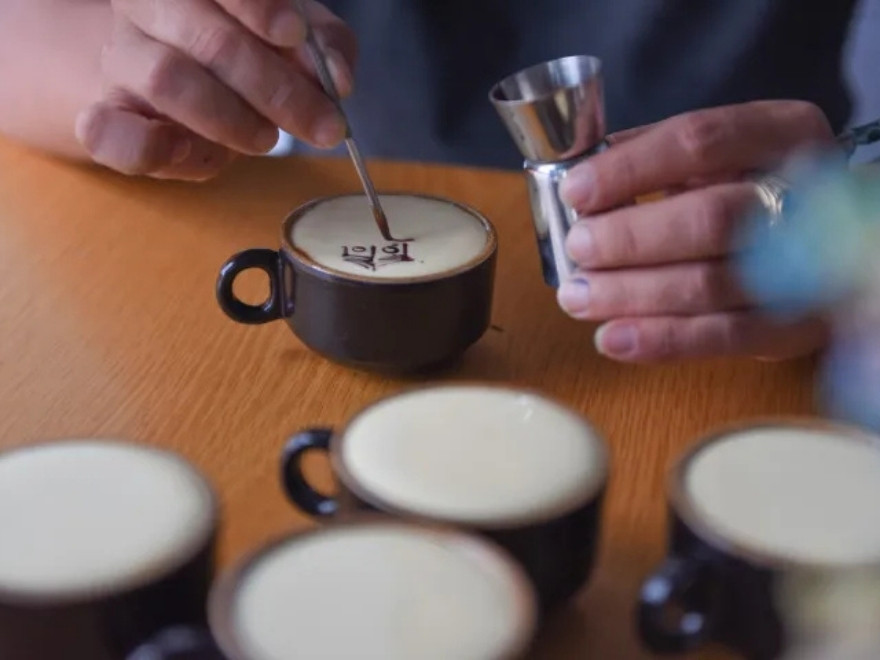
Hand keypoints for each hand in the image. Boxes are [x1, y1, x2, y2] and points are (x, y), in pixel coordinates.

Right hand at [75, 0, 355, 179]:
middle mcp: (150, 9)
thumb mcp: (289, 42)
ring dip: (230, 119)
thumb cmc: (238, 59)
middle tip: (323, 127)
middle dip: (277, 89)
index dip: (260, 6)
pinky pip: (110, 133)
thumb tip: (339, 81)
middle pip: (210, 40)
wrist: (161, 86)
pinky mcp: (106, 118)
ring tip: (268, 140)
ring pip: (167, 80)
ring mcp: (122, 61)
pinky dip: (150, 148)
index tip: (294, 35)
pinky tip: (188, 152)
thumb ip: (322, 49)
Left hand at [557, 100, 834, 362]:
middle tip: (579, 248)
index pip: (699, 141)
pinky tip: (611, 338)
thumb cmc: (746, 186)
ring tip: (578, 296)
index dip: (629, 168)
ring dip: (632, 293)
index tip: (575, 191)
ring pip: (712, 283)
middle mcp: (805, 195)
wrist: (827, 240)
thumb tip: (579, 181)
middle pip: (710, 218)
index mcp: (782, 132)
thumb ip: (650, 155)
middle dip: (630, 237)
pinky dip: (661, 340)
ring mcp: (807, 266)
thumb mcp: (711, 154)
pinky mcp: (796, 326)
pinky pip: (725, 337)